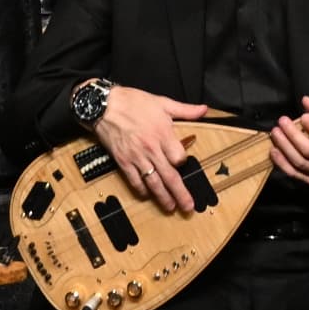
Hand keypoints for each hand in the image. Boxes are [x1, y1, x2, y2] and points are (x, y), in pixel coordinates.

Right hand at [90, 87, 215, 211]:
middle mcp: (151, 149)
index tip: (183, 162)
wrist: (104, 105)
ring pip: (153, 183)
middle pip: (170, 176)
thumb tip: (204, 110)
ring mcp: (137, 158)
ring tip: (170, 208)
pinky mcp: (123, 162)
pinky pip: (134, 181)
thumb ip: (185, 110)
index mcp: (163, 134)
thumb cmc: (133, 102)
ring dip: (163, 198)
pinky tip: (146, 195)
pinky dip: (141, 191)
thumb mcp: (162, 102)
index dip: (183, 162)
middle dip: (180, 194)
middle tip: (188, 207)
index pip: (179, 158)